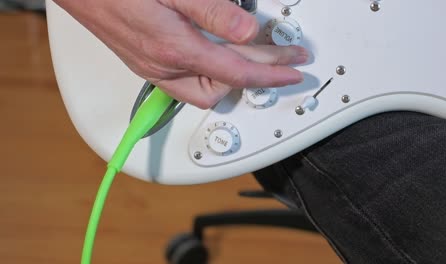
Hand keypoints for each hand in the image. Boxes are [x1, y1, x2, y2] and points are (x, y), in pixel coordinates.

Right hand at [53, 0, 307, 107]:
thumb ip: (213, 13)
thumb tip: (246, 32)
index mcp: (174, 50)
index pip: (237, 72)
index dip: (271, 72)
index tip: (294, 68)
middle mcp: (163, 67)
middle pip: (222, 88)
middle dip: (256, 75)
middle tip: (280, 57)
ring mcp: (152, 68)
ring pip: (203, 91)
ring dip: (231, 80)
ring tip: (251, 60)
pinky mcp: (145, 62)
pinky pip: (185, 82)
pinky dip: (209, 74)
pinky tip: (215, 58)